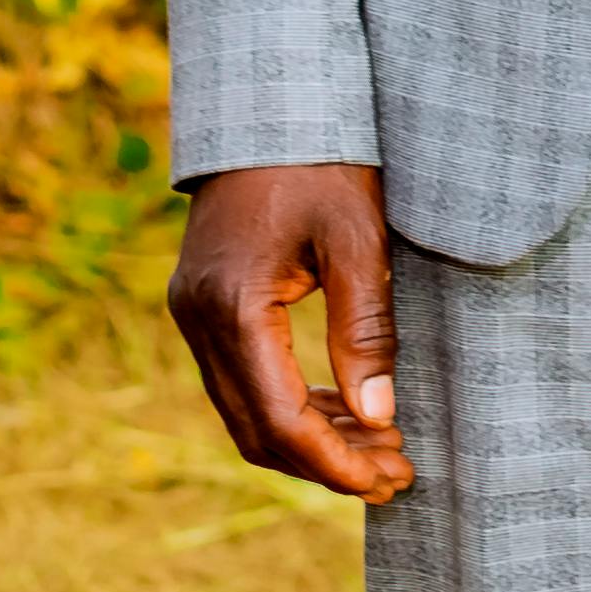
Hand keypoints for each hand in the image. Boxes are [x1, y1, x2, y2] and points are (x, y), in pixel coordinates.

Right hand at [169, 163, 412, 502]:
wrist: (269, 110)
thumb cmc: (323, 165)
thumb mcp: (359, 240)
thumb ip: (367, 328)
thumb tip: (380, 414)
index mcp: (232, 308)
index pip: (281, 418)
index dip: (334, 461)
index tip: (388, 481)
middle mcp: (198, 321)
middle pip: (257, 428)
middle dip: (326, 462)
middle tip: (397, 476)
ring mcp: (194, 316)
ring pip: (247, 412)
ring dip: (312, 439)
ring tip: (385, 451)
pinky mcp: (206, 308)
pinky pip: (244, 380)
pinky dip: (293, 406)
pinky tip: (349, 410)